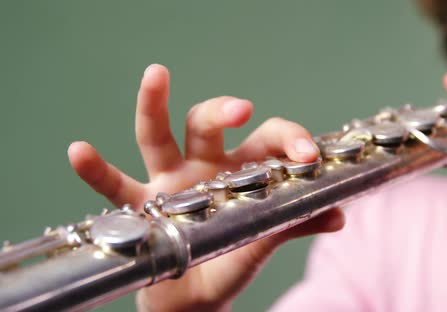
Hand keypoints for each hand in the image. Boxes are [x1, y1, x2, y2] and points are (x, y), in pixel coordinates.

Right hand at [68, 64, 344, 310]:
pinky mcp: (140, 206)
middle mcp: (204, 166)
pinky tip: (79, 151)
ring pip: (159, 137)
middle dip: (222, 111)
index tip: (305, 154)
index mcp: (241, 171)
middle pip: (209, 124)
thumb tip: (338, 214)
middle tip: (241, 108)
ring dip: (155, 106)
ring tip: (156, 75)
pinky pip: (114, 185)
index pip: (266, 138)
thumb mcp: (264, 240)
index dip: (287, 139)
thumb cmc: (230, 263)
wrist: (195, 300)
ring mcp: (170, 182)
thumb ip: (296, 222)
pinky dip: (96, 170)